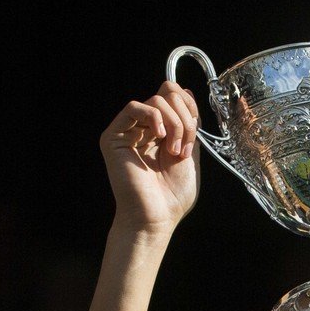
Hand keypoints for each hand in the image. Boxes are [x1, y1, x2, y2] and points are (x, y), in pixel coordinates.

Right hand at [100, 81, 200, 232]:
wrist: (156, 217)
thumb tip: (186, 93)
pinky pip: (134, 107)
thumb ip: (188, 124)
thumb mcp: (190, 154)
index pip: (174, 96)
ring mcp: (128, 132)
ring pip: (156, 101)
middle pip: (167, 94)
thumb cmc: (172, 196)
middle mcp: (144, 129)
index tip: (195, 135)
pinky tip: (160, 138)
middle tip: (184, 149)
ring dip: (175, 124)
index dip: (189, 107)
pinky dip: (153, 117)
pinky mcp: (114, 137)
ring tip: (175, 152)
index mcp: (161, 132)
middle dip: (184, 119)